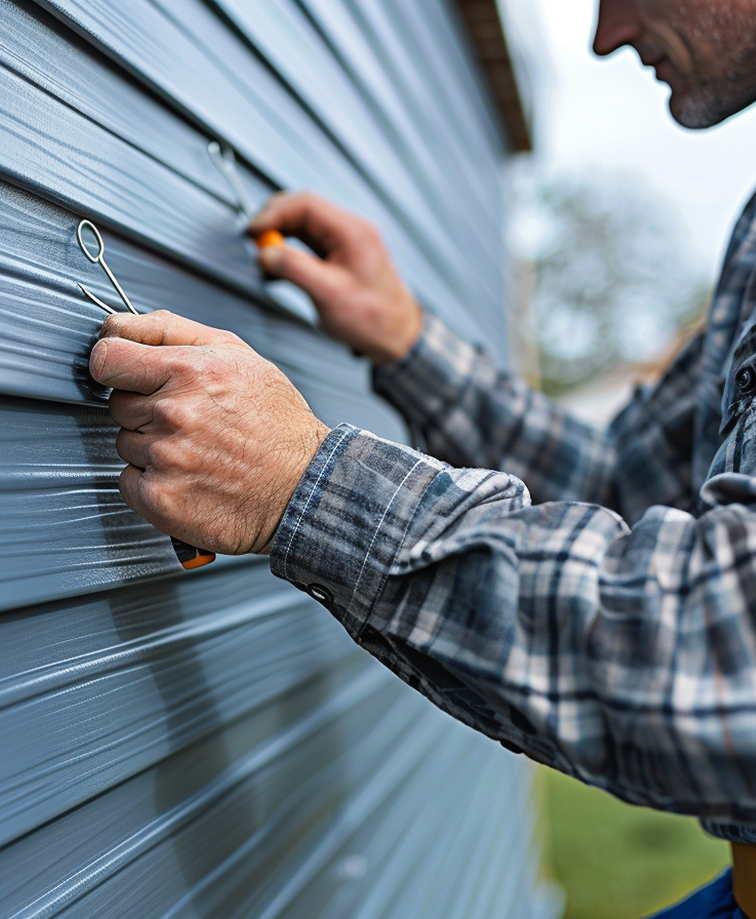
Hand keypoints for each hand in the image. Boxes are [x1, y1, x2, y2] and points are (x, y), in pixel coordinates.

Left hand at [89, 310, 329, 554]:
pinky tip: (190, 476)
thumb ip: (172, 330)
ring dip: (152, 447)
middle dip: (146, 408)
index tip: (126, 374)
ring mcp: (165, 458)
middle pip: (118, 404)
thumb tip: (119, 324)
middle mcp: (174, 414)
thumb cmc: (276, 422)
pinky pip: (129, 481)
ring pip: (126, 443)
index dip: (115, 365)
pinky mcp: (160, 498)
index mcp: (189, 371)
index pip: (106, 358)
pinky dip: (153, 481)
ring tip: (198, 450)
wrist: (303, 487)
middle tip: (191, 419)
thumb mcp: (237, 354)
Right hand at [248, 191, 422, 364]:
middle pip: (303, 210)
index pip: (305, 205)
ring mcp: (347, 242)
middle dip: (274, 222)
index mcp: (352, 232)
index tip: (253, 232)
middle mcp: (351, 230)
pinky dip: (291, 251)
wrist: (397, 336)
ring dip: (281, 237)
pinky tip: (280, 269)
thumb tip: (265, 253)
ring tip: (265, 260)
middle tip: (254, 243)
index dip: (273, 213)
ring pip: (304, 226)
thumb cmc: (372, 319)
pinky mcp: (342, 255)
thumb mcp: (329, 295)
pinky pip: (310, 243)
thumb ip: (295, 270)